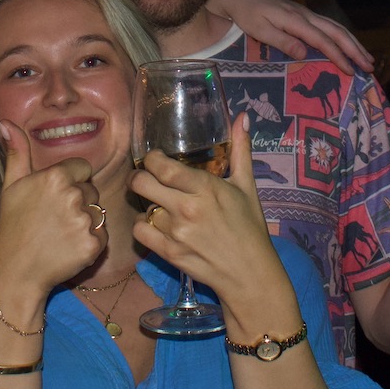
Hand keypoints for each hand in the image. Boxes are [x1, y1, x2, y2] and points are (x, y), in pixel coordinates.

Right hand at [0, 121, 105, 297]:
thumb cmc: (13, 226)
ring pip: (98, 212)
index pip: (82, 168)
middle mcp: (73, 196)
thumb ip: (16, 152)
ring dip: (85, 222)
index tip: (54, 197)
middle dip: (78, 202)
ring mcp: (84, 222)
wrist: (16, 271)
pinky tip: (69, 248)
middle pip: (91, 190)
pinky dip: (90, 243)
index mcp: (55, 177)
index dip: (71, 181)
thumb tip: (6, 122)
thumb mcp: (11, 186)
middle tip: (54, 219)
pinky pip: (102, 236)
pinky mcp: (94, 245)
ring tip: (60, 233)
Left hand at [131, 115, 282, 307]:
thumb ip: (240, 150)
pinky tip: (155, 224)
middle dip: (140, 177)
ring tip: (159, 204)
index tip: (156, 160)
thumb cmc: (250, 226)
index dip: (152, 159)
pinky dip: (143, 226)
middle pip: (142, 183)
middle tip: (146, 178)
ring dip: (147, 204)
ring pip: (141, 207)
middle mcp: (186, 209)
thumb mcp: (247, 186)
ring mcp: (175, 232)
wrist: (249, 272)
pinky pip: (140, 231)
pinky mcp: (168, 253)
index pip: (161, 166)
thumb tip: (242, 117)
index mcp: (205, 188)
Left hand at [206, 0, 372, 72]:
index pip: (323, 41)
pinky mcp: (303, 15)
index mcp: (296, 21)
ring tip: (366, 58)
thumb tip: (305, 53)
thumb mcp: (259, 30)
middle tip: (370, 66)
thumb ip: (282, 41)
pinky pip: (329, 26)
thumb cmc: (247, 14)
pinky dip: (342, 37)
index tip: (351, 70)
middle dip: (355, 49)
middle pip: (337, 32)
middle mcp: (305, 16)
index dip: (338, 56)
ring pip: (336, 27)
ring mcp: (306, 14)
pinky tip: (347, 46)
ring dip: (352, 42)